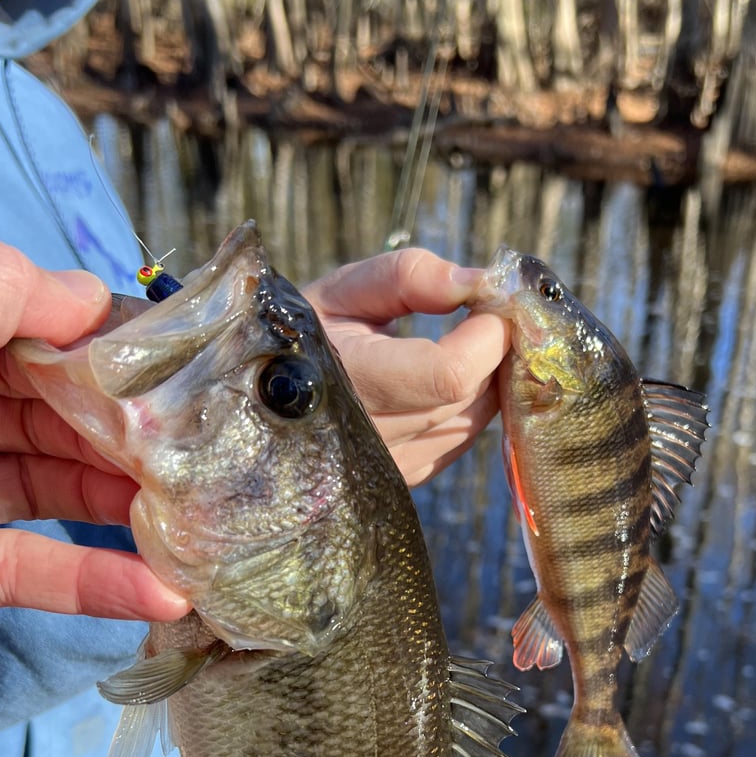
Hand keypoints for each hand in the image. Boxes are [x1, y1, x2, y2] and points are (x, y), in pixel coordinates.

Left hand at [0, 238, 189, 620]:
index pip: (20, 325)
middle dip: (122, 426)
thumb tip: (90, 296)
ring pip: (45, 485)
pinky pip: (24, 570)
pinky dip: (90, 583)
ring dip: (121, 503)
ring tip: (199, 516)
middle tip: (202, 446)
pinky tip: (159, 593)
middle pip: (43, 408)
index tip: (173, 363)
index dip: (95, 339)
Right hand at [305, 248, 507, 485]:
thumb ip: (408, 276)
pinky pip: (463, 439)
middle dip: (494, 348)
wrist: (261, 396)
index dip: (488, 334)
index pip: (450, 374)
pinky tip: (450, 375)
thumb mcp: (343, 290)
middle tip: (487, 309)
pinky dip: (471, 403)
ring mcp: (389, 470)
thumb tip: (478, 282)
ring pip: (476, 421)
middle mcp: (369, 440)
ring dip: (486, 378)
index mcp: (348, 382)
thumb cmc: (304, 330)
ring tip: (465, 338)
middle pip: (470, 396)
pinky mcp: (405, 480)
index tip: (491, 299)